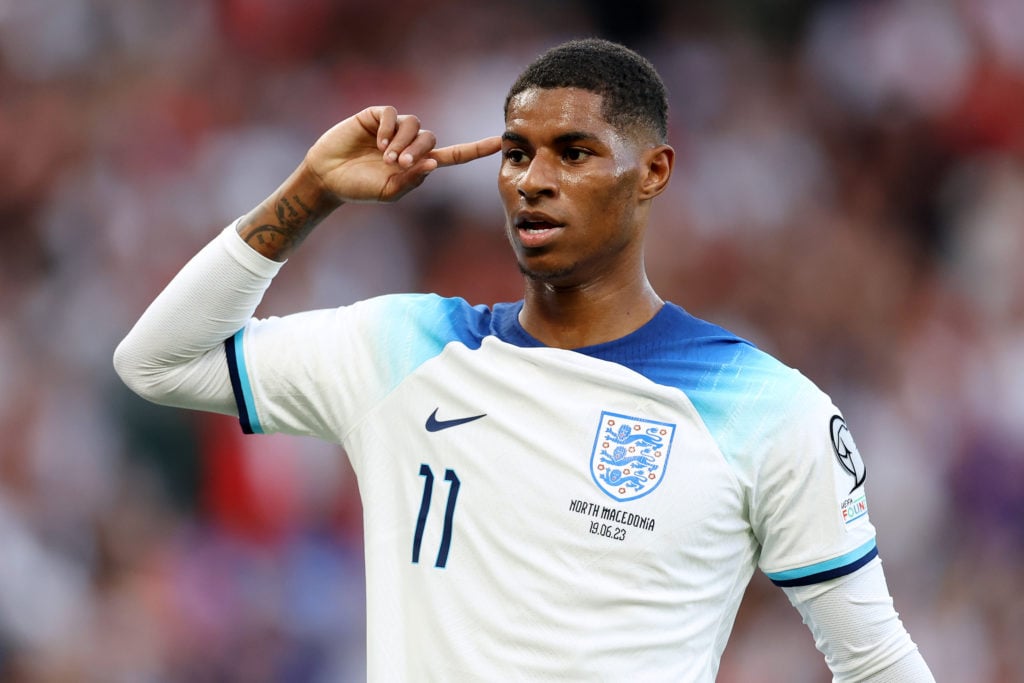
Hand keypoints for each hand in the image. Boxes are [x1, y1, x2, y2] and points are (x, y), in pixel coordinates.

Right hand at [305, 106, 501, 203]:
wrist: (328, 177)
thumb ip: (413, 179)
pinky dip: (389, 129)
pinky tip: (377, 142)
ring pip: (414, 125)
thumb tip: (435, 162)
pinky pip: (393, 114)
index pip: (454, 155)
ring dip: (403, 142)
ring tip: (386, 157)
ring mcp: (393, 129)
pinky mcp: (376, 117)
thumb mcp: (390, 192)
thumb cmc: (360, 188)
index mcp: (418, 164)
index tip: (499, 143)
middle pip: (430, 138)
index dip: (475, 149)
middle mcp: (410, 144)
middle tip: (399, 164)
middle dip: (418, 151)